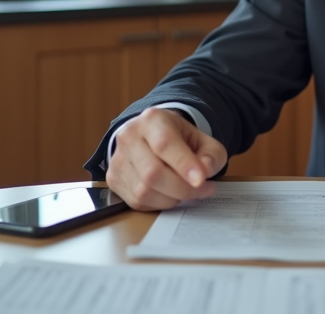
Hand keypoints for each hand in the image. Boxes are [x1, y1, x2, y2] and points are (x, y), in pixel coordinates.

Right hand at [105, 107, 227, 210]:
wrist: (152, 136)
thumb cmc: (179, 139)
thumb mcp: (203, 139)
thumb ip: (211, 155)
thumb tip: (204, 172)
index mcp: (152, 120)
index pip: (165, 144)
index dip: (184, 165)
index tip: (201, 180)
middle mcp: (129, 136)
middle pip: (152, 172)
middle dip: (182, 188)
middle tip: (203, 190)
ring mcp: (117, 159)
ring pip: (144, 191)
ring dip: (172, 198)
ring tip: (188, 191)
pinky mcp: (113, 179)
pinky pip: (137, 202)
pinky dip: (159, 204)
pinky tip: (170, 195)